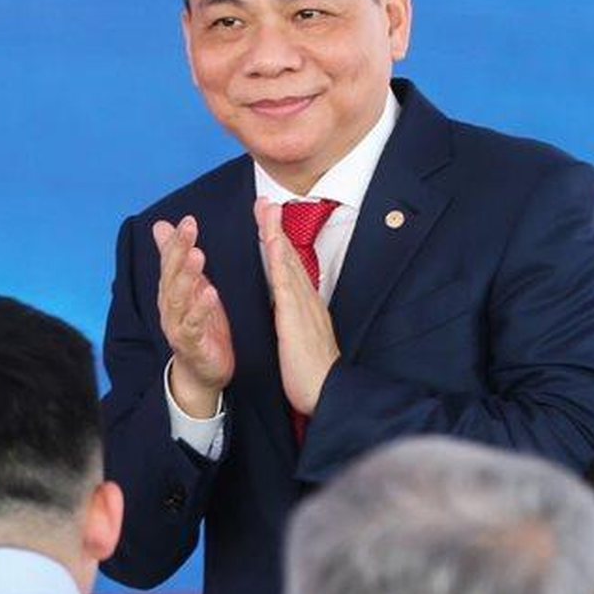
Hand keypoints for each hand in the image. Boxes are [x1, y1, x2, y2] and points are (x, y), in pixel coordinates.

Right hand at [153, 215, 234, 417]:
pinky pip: (193, 325)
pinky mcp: (191, 344)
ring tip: (198, 255)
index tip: (188, 219)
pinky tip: (210, 293)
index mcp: (171, 290)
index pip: (170, 261)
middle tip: (190, 228)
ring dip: (187, 276)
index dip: (177, 240)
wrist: (201, 372)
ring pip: (178, 298)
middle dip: (179, 250)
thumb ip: (176, 258)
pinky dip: (200, 309)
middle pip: (171, 275)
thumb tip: (160, 225)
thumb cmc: (199, 325)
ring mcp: (177, 325)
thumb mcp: (190, 286)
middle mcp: (169, 306)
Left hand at [254, 197, 339, 415]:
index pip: (288, 266)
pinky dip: (279, 261)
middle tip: (266, 199)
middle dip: (276, 226)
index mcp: (304, 305)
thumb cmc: (313, 373)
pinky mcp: (296, 318)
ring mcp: (303, 306)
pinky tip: (271, 243)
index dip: (278, 240)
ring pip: (287, 262)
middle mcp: (306, 299)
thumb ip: (295, 320)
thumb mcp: (302, 339)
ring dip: (276, 233)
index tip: (268, 218)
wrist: (328, 394)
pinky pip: (285, 284)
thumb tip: (287, 309)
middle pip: (289, 255)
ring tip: (267, 209)